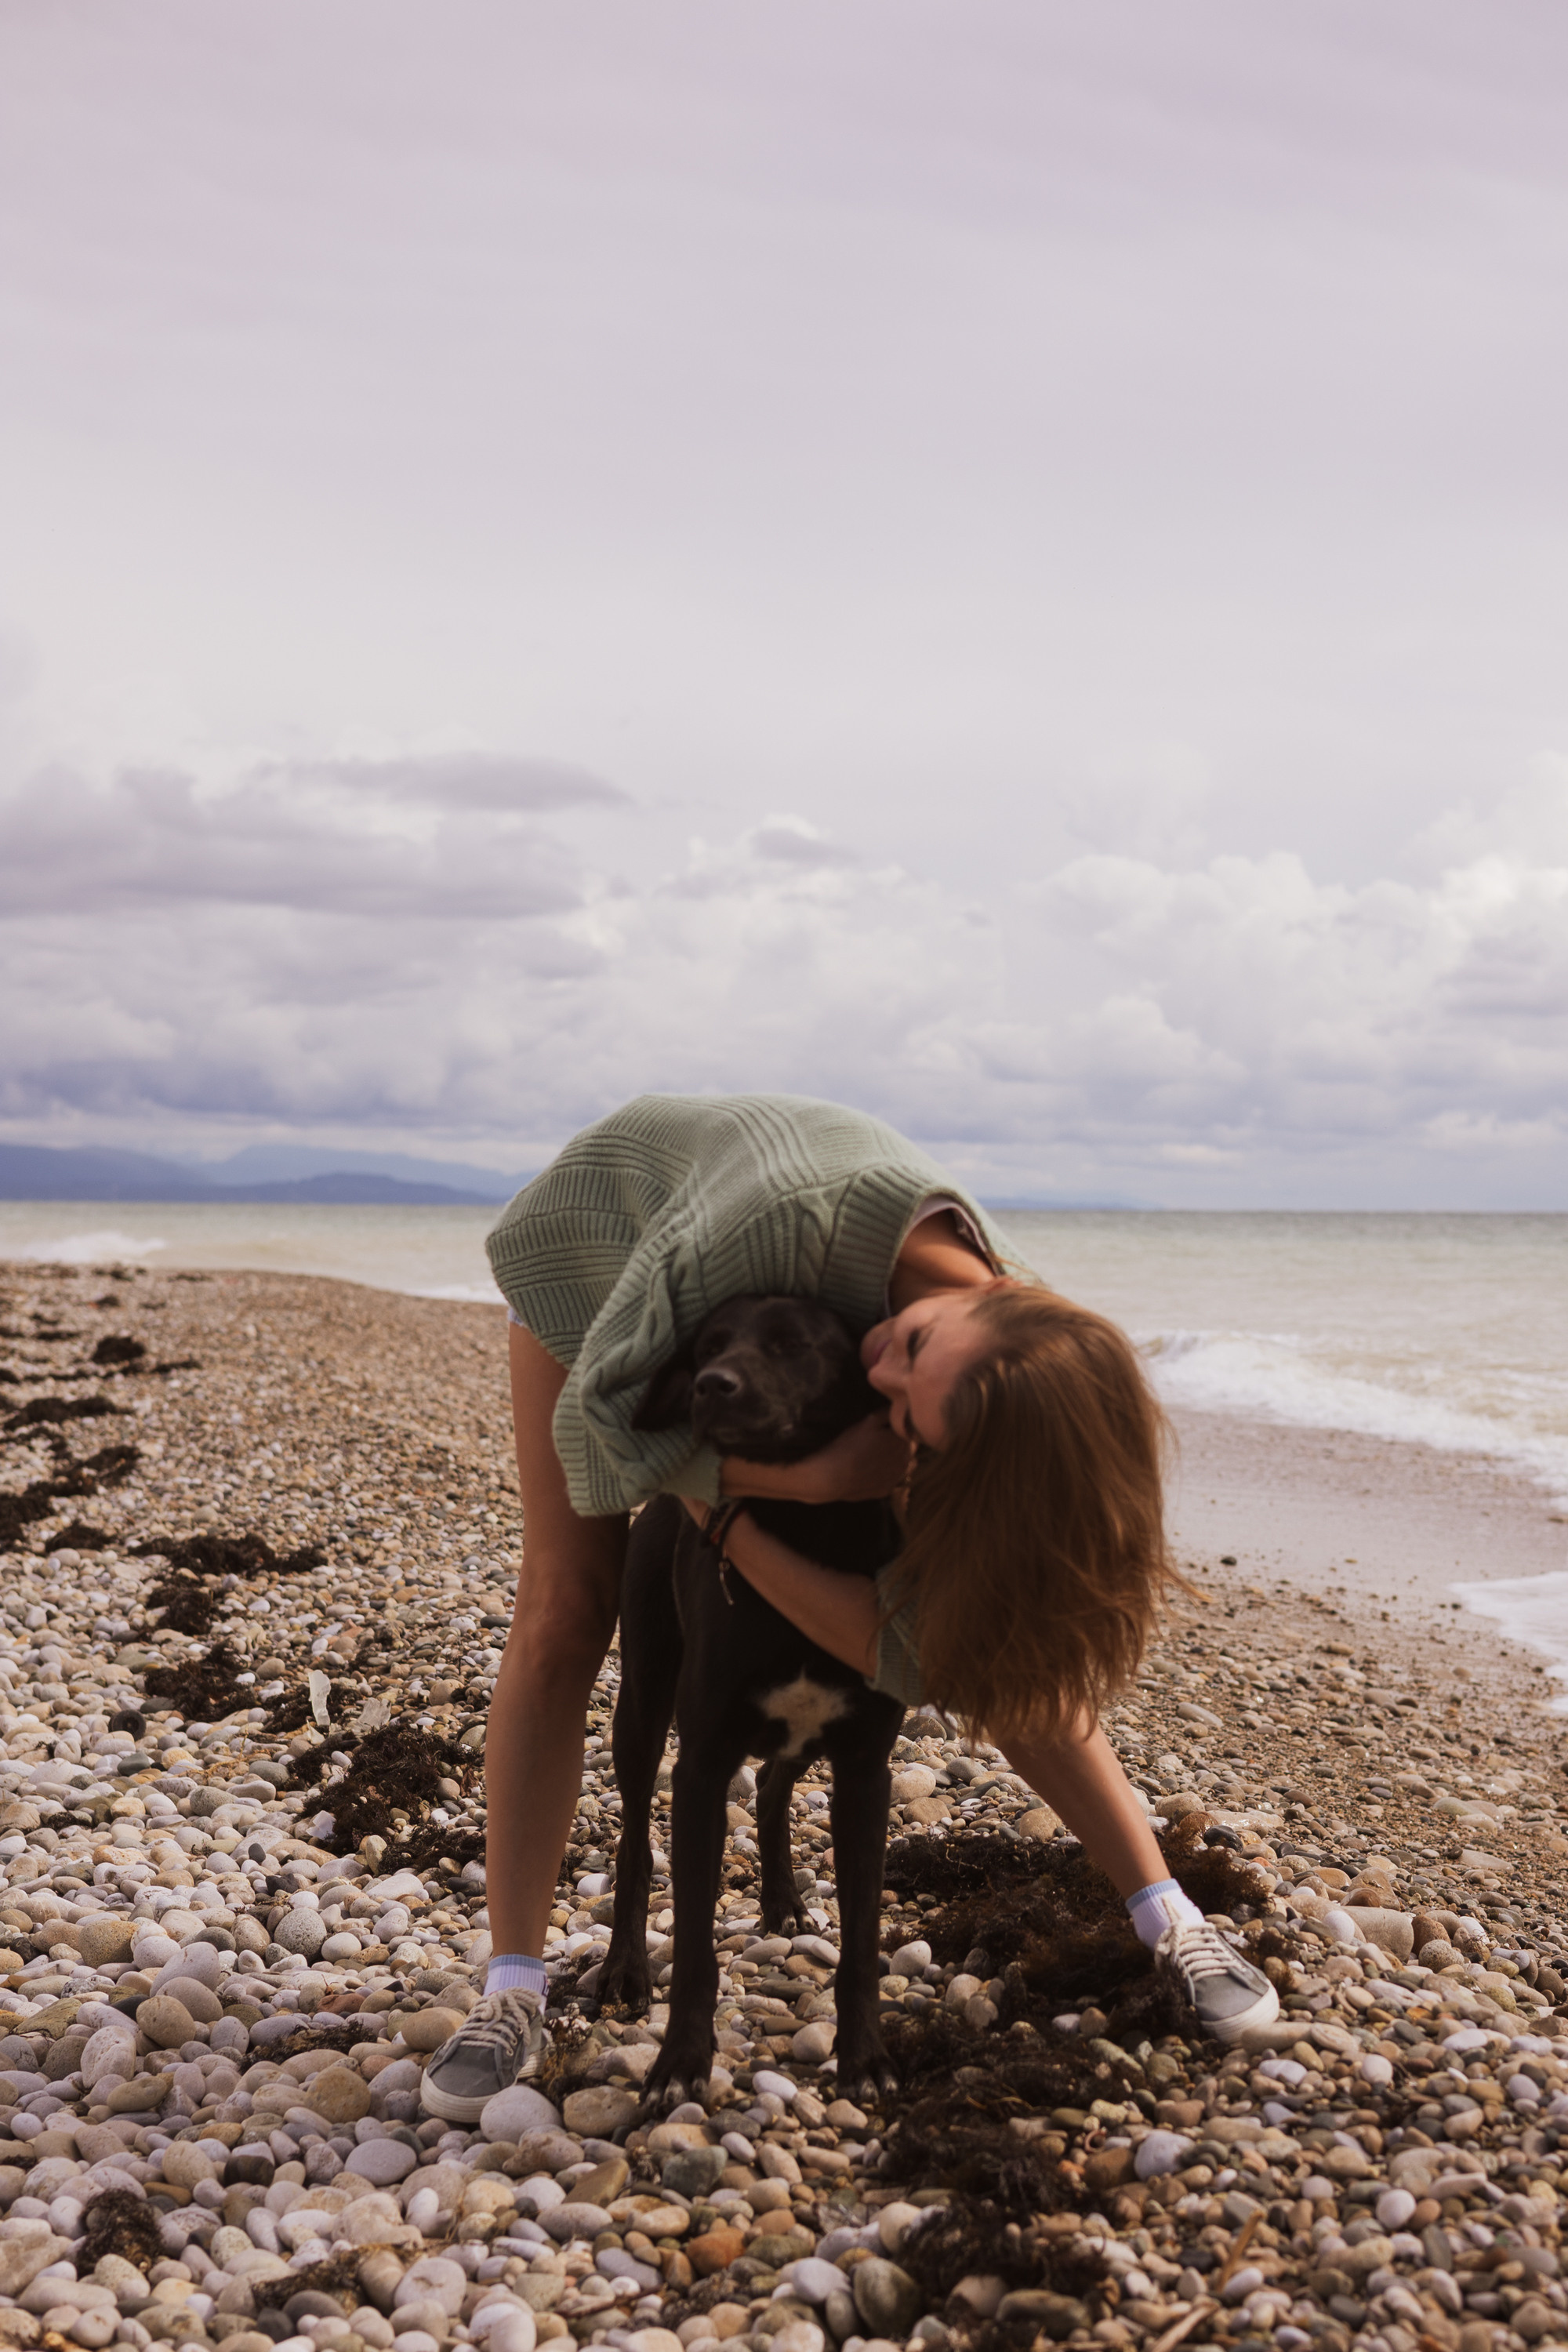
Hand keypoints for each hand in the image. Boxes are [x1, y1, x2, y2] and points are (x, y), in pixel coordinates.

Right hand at [793, 1411, 913, 1503]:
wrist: (833, 1475)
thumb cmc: (850, 1444)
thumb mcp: (868, 1421)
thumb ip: (887, 1414)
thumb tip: (899, 1407)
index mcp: (903, 1442)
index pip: (912, 1433)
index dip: (902, 1430)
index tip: (892, 1428)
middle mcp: (905, 1461)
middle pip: (911, 1450)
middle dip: (902, 1445)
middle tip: (885, 1441)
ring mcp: (896, 1479)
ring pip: (905, 1467)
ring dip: (899, 1461)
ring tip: (882, 1457)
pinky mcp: (886, 1491)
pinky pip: (894, 1482)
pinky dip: (889, 1476)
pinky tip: (876, 1472)